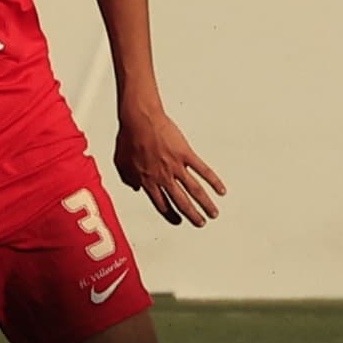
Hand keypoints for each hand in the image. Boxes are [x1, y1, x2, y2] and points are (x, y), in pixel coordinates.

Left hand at [114, 101, 226, 225]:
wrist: (140, 119)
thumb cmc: (129, 137)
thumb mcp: (121, 162)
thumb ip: (128, 178)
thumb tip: (134, 187)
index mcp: (147, 181)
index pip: (161, 204)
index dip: (170, 214)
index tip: (177, 221)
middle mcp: (163, 177)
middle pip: (181, 202)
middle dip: (192, 215)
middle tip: (199, 223)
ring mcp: (176, 166)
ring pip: (194, 191)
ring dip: (205, 204)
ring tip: (213, 213)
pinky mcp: (186, 154)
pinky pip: (203, 171)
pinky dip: (213, 181)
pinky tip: (221, 190)